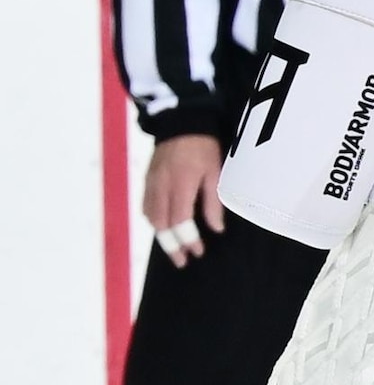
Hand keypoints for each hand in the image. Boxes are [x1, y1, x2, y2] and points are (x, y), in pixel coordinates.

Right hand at [142, 132, 226, 265]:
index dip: (187, 239)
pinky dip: (153, 220)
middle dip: (171, 245)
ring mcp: (151, 182)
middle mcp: (161, 185)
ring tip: (174, 249)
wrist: (179, 122)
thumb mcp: (215, 172)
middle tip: (182, 262)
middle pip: (162, 223)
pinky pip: (146, 205)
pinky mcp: (147, 179)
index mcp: (181, 183)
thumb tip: (216, 228)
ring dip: (161, 236)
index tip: (197, 252)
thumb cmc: (203, 147)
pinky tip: (162, 228)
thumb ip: (213, 201)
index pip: (180, 220)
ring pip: (151, 216)